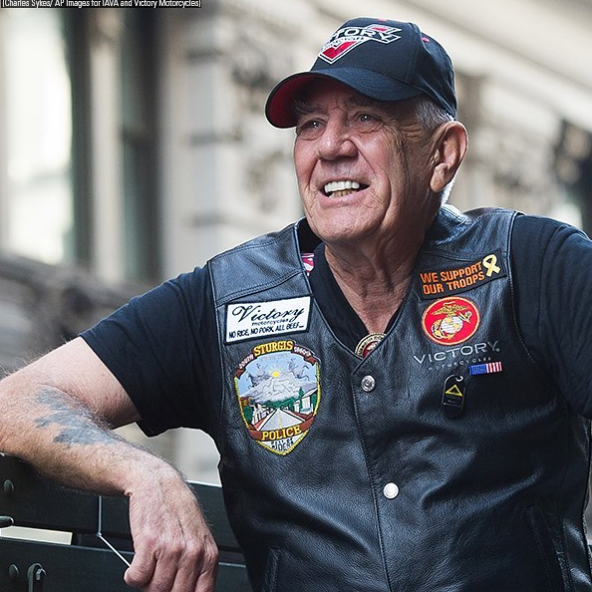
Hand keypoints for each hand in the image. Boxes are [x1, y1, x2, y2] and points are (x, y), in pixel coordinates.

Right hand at [123, 468, 218, 590]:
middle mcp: (192, 552)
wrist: (158, 483)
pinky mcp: (149, 543)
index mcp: (208, 555)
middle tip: (157, 578)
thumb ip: (199, 567)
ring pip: (155, 590)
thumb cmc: (177, 510)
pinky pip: (137, 578)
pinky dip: (132, 576)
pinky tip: (136, 564)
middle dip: (162, 590)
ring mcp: (171, 548)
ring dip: (146, 584)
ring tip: (148, 567)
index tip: (172, 591)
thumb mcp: (198, 538)